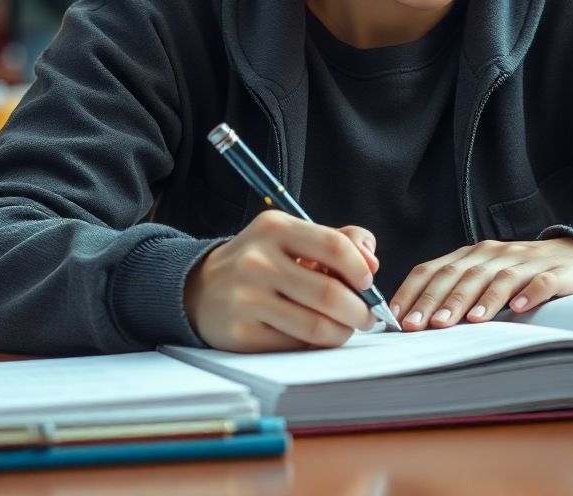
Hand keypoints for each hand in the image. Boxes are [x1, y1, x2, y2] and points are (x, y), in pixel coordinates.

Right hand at [183, 211, 377, 352]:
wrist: (200, 288)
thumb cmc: (261, 260)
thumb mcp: (292, 236)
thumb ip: (339, 240)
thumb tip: (372, 263)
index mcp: (274, 227)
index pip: (333, 245)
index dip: (360, 268)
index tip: (368, 282)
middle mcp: (257, 261)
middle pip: (329, 293)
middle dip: (359, 310)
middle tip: (367, 316)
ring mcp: (246, 299)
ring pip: (316, 326)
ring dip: (342, 332)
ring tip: (346, 328)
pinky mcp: (240, 334)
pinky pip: (295, 345)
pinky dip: (314, 344)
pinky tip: (314, 336)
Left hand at [390, 237, 572, 329]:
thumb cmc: (521, 273)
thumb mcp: (484, 276)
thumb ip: (454, 291)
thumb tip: (416, 321)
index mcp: (472, 254)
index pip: (435, 269)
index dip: (414, 292)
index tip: (397, 318)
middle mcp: (494, 254)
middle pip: (462, 275)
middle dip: (439, 300)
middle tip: (422, 326)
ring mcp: (525, 261)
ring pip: (498, 278)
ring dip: (480, 300)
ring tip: (466, 322)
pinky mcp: (556, 273)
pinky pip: (542, 283)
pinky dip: (530, 293)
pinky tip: (519, 308)